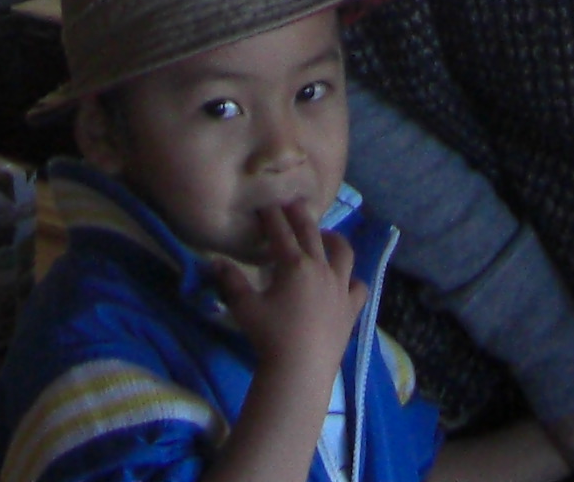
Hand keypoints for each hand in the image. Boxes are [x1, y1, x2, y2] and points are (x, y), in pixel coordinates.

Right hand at [213, 198, 365, 384]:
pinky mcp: (351, 309)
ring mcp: (340, 289)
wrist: (301, 369)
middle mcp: (321, 270)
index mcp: (295, 266)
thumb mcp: (244, 308)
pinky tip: (346, 281)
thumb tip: (215, 262)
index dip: (272, 216)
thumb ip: (230, 282)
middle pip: (312, 233)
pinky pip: (358, 287)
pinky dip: (353, 280)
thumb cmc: (270, 337)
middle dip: (300, 215)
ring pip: (343, 253)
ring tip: (325, 236)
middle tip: (293, 204)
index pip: (281, 233)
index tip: (266, 203)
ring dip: (333, 240)